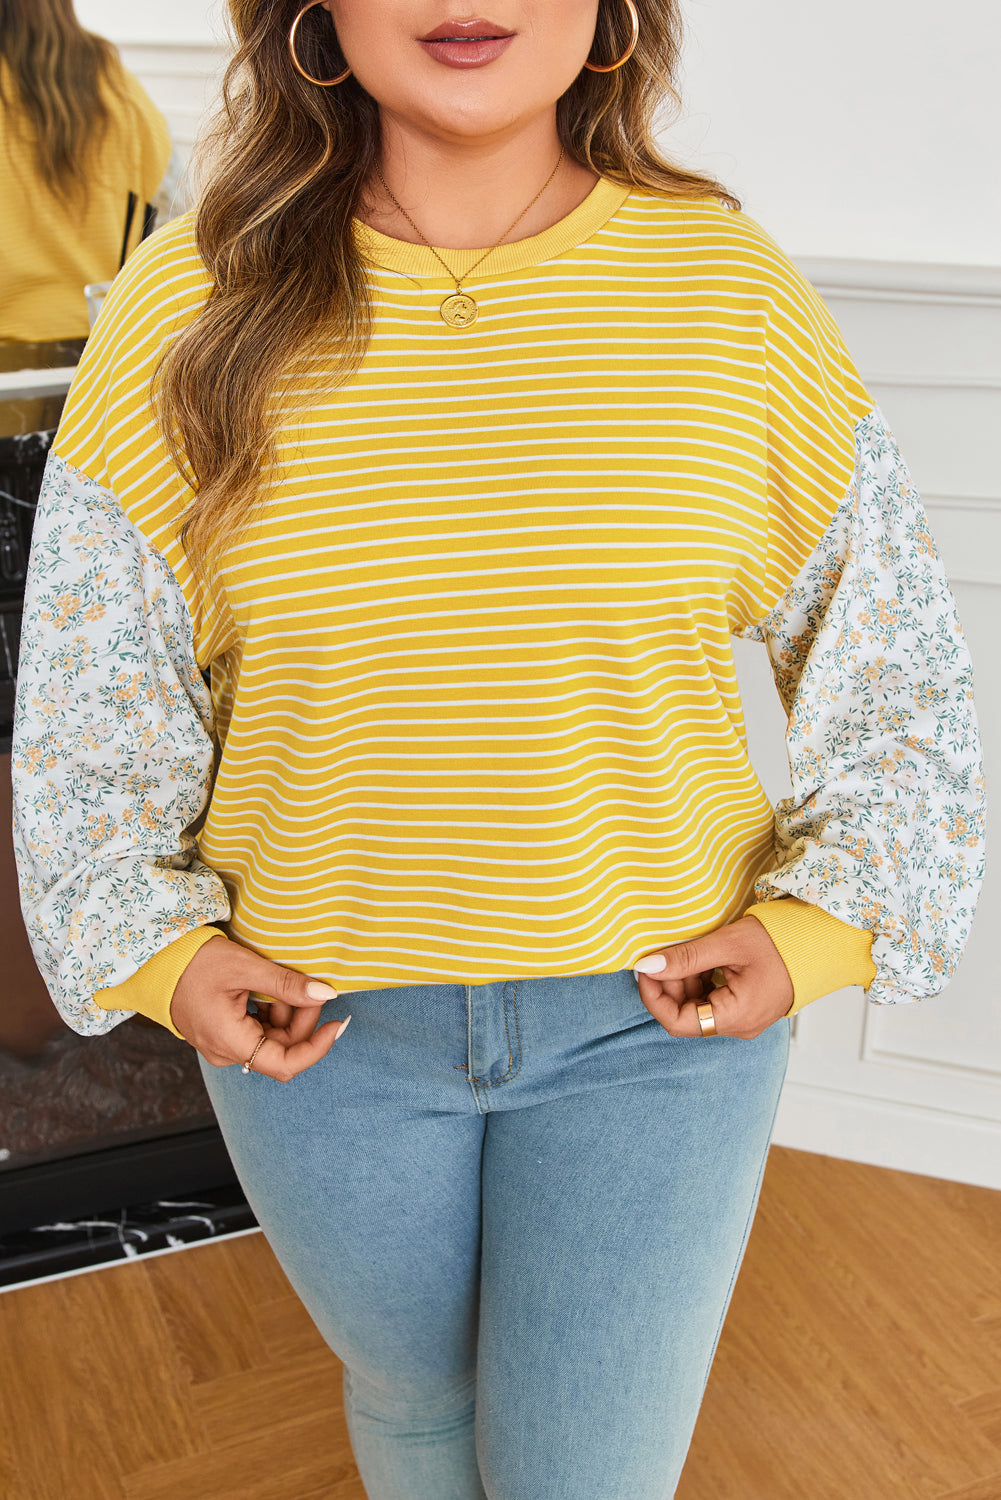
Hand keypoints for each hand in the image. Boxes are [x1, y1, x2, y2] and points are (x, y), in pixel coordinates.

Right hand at [170, 935, 350, 1080]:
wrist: (156, 960)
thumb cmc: (195, 962)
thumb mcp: (246, 968)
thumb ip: (287, 985)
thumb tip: (327, 994)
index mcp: (230, 1043)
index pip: (285, 1065)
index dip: (317, 1048)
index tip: (337, 1024)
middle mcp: (225, 1052)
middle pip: (281, 1050)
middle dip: (302, 1021)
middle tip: (308, 988)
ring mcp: (222, 1046)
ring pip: (271, 1040)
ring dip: (286, 1015)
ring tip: (281, 984)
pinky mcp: (221, 1035)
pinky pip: (256, 1032)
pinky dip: (270, 1013)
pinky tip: (267, 991)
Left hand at [633, 916, 793, 1038]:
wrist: (822, 940)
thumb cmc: (782, 940)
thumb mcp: (727, 944)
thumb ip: (685, 958)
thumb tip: (647, 967)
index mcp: (736, 1017)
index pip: (677, 1022)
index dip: (653, 996)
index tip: (645, 968)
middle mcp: (740, 1026)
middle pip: (686, 1015)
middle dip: (670, 984)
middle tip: (667, 953)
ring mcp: (744, 1019)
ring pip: (697, 1007)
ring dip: (685, 981)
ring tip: (690, 952)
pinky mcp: (747, 1008)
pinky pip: (713, 1001)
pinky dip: (700, 981)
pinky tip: (703, 959)